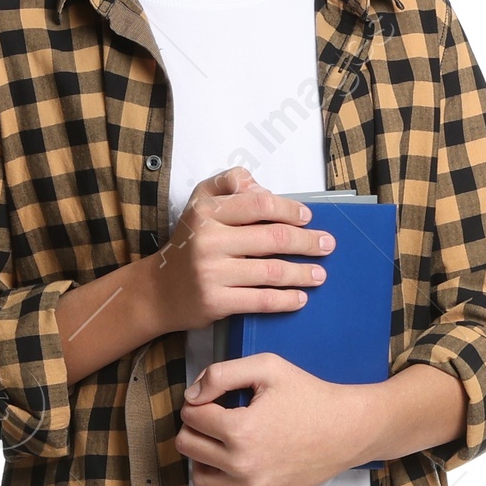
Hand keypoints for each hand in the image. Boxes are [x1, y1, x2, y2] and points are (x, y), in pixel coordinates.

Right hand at [149, 166, 333, 332]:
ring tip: (320, 275)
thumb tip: (263, 188)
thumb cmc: (188, 244)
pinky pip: (261, 299)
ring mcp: (211, 272)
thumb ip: (228, 183)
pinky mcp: (215, 302)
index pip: (259, 205)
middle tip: (327, 245)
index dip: (289, 210)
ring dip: (302, 273)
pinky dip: (286, 300)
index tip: (308, 218)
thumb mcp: (199, 203)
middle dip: (306, 242)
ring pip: (271, 271)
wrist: (158, 291)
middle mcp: (208, 240)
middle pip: (273, 238)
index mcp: (207, 212)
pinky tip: (300, 298)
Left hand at [176, 354, 372, 485]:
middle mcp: (242, 464)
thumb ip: (221, 374)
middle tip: (214, 417)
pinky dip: (219, 479)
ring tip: (220, 441)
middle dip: (195, 427)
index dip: (199, 401)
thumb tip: (191, 396)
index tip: (215, 398)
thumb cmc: (309, 396)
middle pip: (188, 446)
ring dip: (201, 456)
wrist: (347, 430)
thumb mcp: (267, 368)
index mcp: (240, 430)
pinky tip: (232, 461)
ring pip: (199, 477)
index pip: (190, 416)